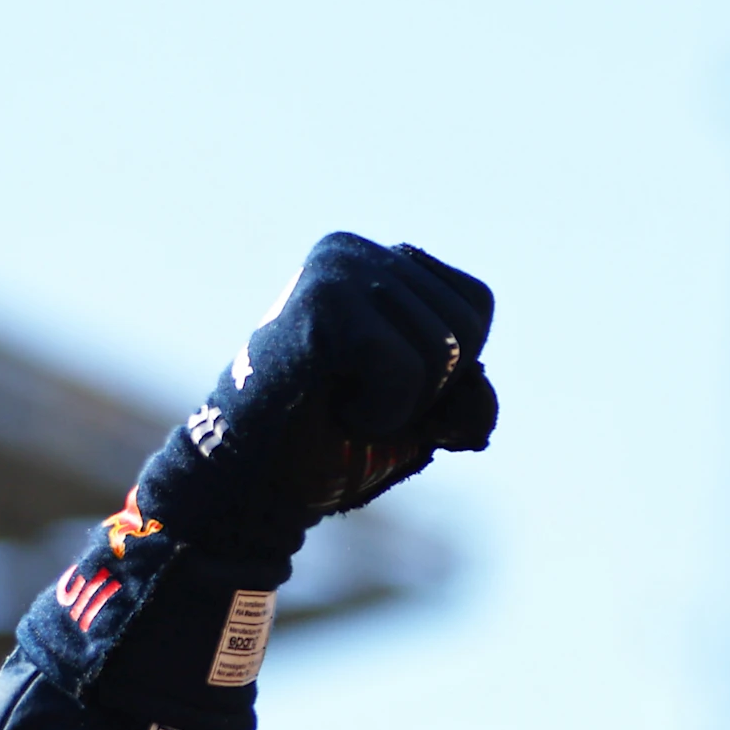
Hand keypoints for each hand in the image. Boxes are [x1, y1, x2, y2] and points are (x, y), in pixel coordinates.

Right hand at [186, 233, 497, 534]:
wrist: (254, 479)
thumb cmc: (336, 442)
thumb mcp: (425, 417)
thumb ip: (469, 397)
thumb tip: (475, 388)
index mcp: (378, 259)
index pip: (475, 306)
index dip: (447, 372)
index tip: (381, 384)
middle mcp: (352, 250)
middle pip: (466, 328)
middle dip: (428, 389)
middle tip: (358, 396)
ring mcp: (333, 270)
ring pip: (443, 351)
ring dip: (400, 405)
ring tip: (340, 399)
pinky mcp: (320, 305)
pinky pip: (406, 370)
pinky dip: (382, 413)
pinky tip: (333, 407)